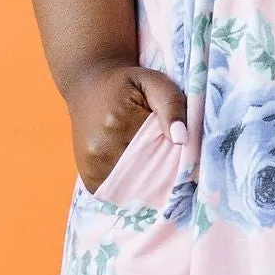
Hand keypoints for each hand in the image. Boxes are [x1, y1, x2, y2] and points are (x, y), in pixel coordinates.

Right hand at [67, 61, 188, 192]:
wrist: (87, 84)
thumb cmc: (126, 84)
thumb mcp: (153, 81)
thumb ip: (171, 104)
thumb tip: (181, 139)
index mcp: (116, 125)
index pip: (160, 159)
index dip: (177, 162)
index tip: (186, 158)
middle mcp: (99, 151)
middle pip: (147, 178)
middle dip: (164, 175)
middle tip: (172, 161)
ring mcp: (91, 168)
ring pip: (134, 190)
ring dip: (147, 184)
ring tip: (153, 163)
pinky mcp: (89, 179)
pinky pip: (119, 193)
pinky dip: (132, 187)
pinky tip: (136, 170)